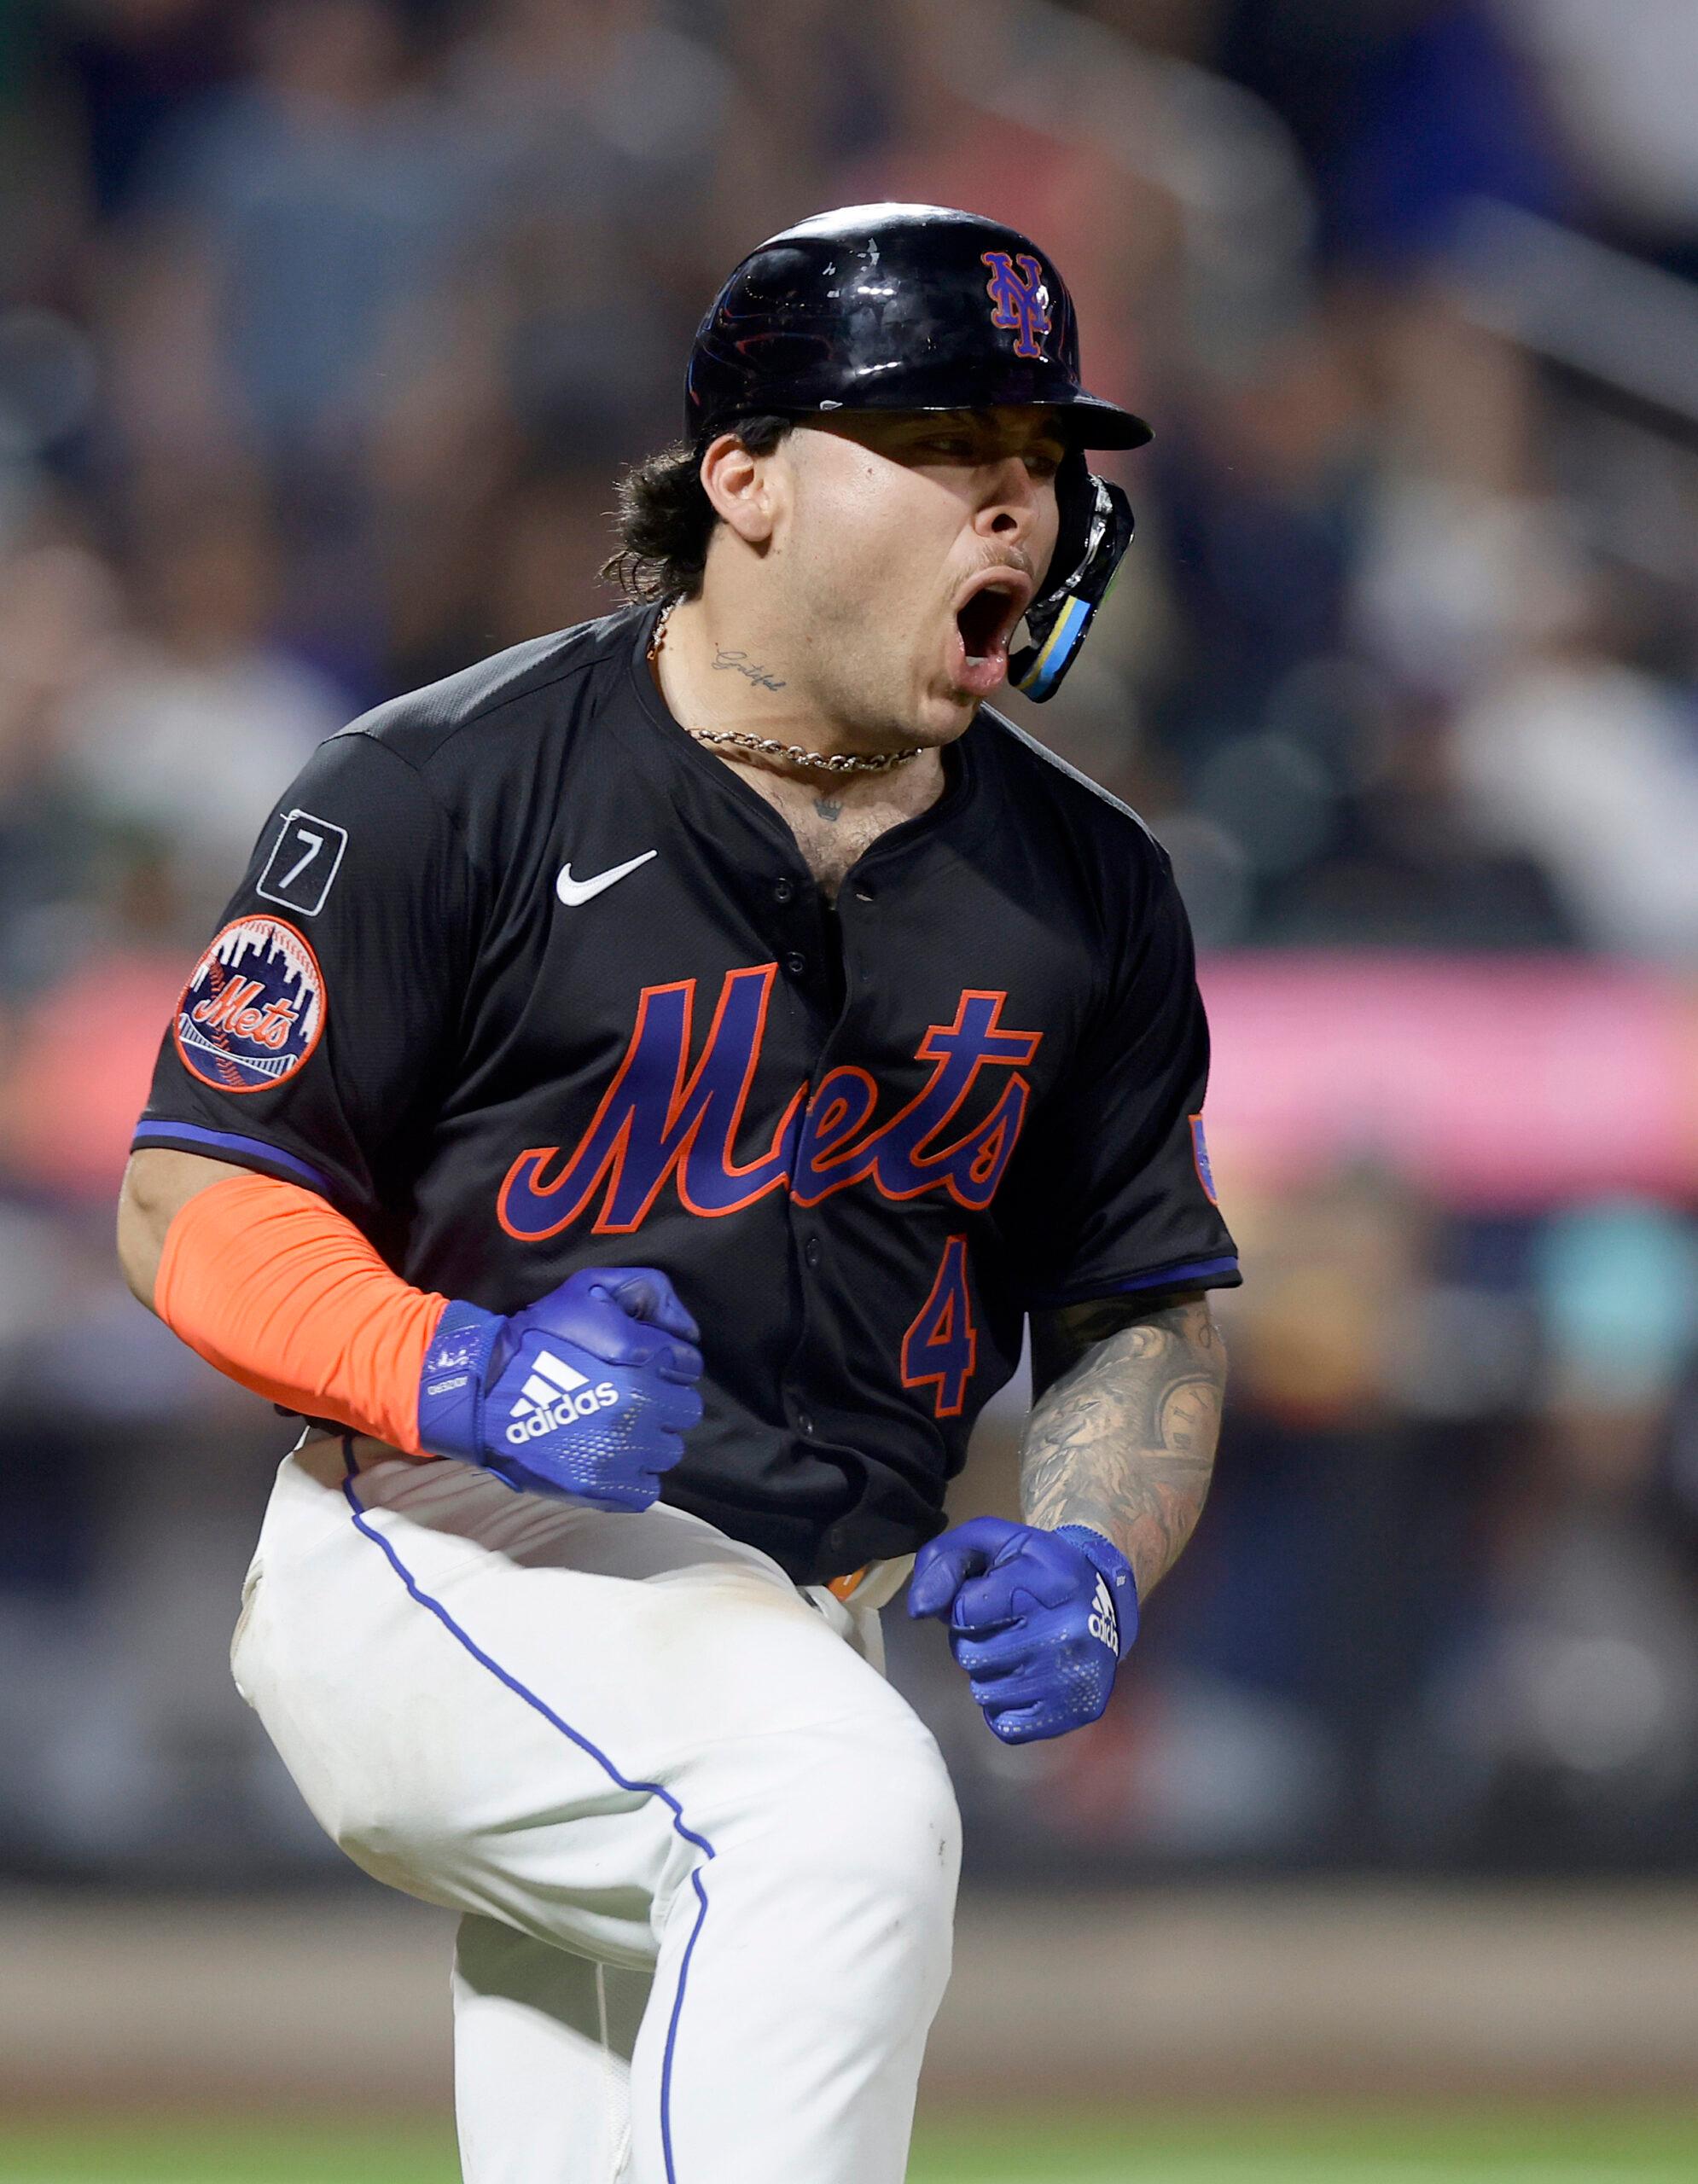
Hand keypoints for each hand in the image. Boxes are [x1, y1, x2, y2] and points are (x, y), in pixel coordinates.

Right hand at [417, 1268, 703, 1509]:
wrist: (481, 1392)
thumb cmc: (537, 1337)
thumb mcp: (590, 1287)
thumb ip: (648, 1291)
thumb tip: (687, 1332)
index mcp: (638, 1358)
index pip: (688, 1366)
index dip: (669, 1362)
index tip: (647, 1365)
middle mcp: (636, 1406)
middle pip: (685, 1410)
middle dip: (666, 1401)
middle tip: (635, 1398)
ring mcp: (620, 1452)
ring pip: (669, 1450)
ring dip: (652, 1439)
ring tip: (621, 1429)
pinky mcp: (601, 1488)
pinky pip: (647, 1488)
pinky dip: (635, 1476)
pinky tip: (614, 1458)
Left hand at [907, 1515, 1136, 1743]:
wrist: (1105, 1599)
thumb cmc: (1035, 1569)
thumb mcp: (989, 1543)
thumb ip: (943, 1563)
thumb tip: (919, 1610)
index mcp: (1044, 1583)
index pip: (964, 1612)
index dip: (964, 1606)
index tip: (987, 1598)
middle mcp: (1065, 1633)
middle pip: (970, 1655)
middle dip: (974, 1640)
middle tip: (1002, 1627)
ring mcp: (1072, 1678)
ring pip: (984, 1692)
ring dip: (989, 1673)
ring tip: (1016, 1650)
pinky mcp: (1075, 1712)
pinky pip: (1005, 1725)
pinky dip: (1005, 1705)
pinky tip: (1024, 1679)